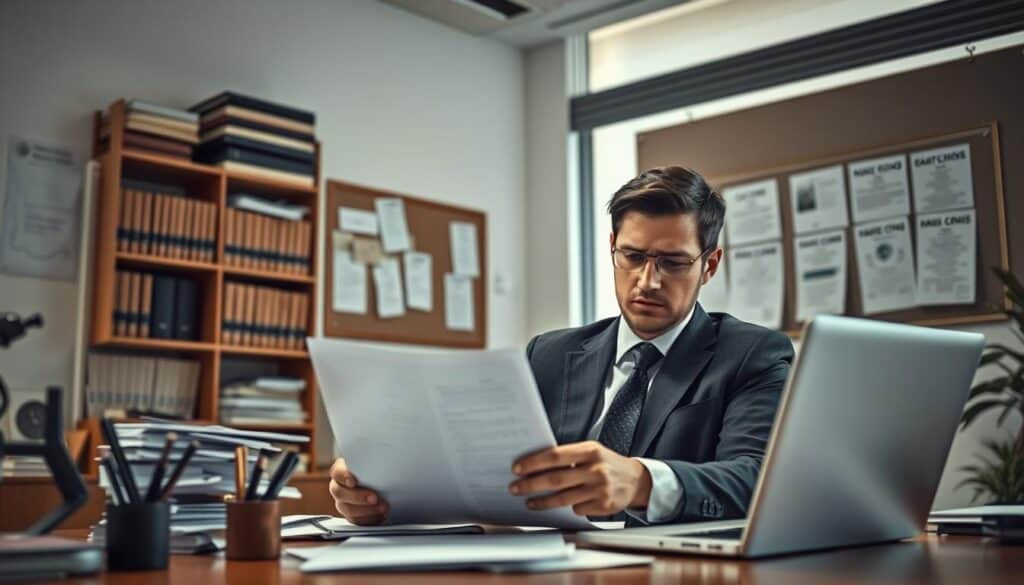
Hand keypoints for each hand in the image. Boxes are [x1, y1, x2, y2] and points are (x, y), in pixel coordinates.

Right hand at [328, 457, 388, 524]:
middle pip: (340, 493)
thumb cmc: (376, 470)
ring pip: (347, 509)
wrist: (383, 484)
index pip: (337, 472)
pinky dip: (369, 519)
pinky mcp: (352, 516)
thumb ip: (372, 461)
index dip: (343, 476)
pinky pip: (356, 521)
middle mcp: (339, 487)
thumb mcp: (373, 462)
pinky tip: (381, 515)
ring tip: (383, 507)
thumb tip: (384, 456)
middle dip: (358, 497)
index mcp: (341, 471)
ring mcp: (343, 503)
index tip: (353, 481)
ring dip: (366, 510)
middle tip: (374, 497)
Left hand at [508, 441, 651, 515]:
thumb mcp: (591, 452)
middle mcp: (596, 469)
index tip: (517, 468)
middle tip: (515, 488)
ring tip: (529, 502)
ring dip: (542, 502)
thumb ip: (569, 456)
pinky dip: (568, 507)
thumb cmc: (606, 463)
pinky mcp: (604, 506)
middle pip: (555, 479)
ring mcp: (600, 489)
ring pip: (563, 499)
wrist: (636, 480)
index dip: (534, 462)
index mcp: (590, 450)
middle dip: (531, 484)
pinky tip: (563, 505)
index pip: (555, 455)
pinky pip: (577, 509)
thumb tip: (535, 463)